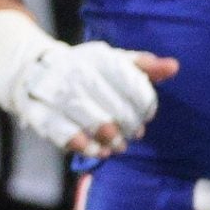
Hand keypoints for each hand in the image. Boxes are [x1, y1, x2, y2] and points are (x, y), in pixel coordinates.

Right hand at [10, 40, 178, 158]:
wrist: (35, 69)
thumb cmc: (88, 70)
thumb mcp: (115, 62)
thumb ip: (144, 67)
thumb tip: (174, 66)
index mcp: (97, 58)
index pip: (132, 84)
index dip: (144, 104)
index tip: (146, 114)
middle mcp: (75, 72)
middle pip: (114, 107)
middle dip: (129, 124)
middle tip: (134, 133)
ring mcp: (56, 92)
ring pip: (92, 121)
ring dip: (110, 138)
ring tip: (118, 145)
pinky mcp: (39, 112)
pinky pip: (64, 133)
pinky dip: (84, 146)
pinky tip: (97, 151)